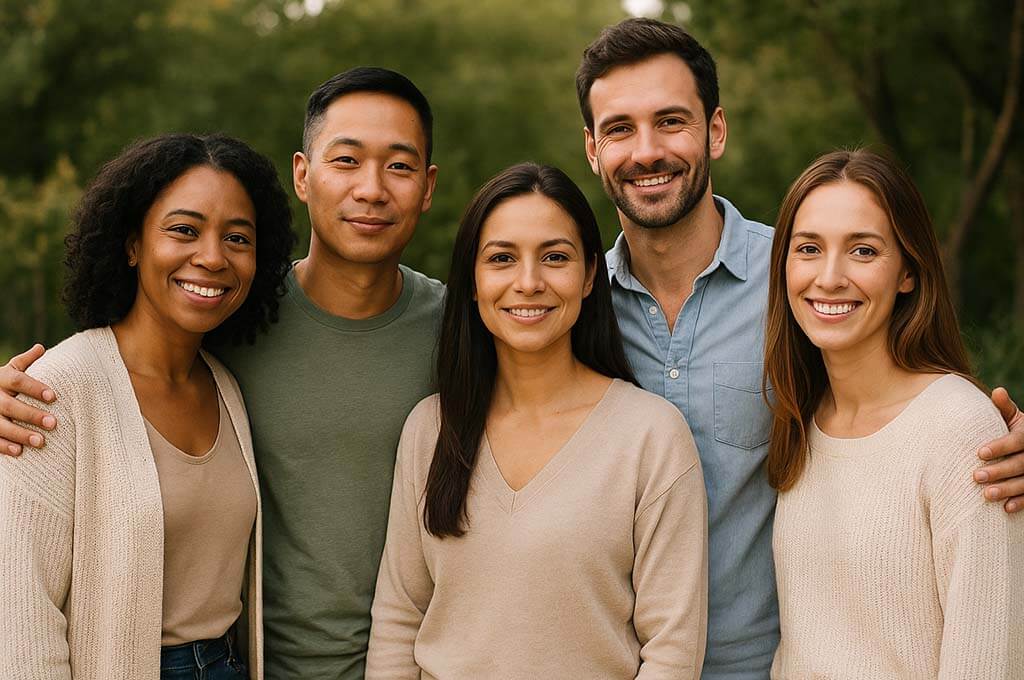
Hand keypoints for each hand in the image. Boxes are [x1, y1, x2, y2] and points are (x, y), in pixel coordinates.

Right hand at [0, 344, 56, 455]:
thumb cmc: (3, 383)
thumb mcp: (10, 370)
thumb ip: (25, 361)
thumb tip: (41, 348)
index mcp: (0, 378)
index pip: (18, 380)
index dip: (34, 388)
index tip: (53, 397)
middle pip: (9, 406)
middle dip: (31, 415)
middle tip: (53, 423)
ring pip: (0, 425)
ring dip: (20, 434)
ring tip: (41, 442)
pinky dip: (4, 446)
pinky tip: (19, 452)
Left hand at [975, 387, 1023, 511]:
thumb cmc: (1015, 431)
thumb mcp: (1014, 419)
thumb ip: (1004, 408)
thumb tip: (998, 391)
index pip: (1018, 441)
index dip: (1000, 446)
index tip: (979, 452)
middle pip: (1021, 464)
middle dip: (1000, 471)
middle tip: (976, 476)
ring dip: (1008, 489)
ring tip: (986, 495)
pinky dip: (1021, 502)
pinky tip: (1005, 508)